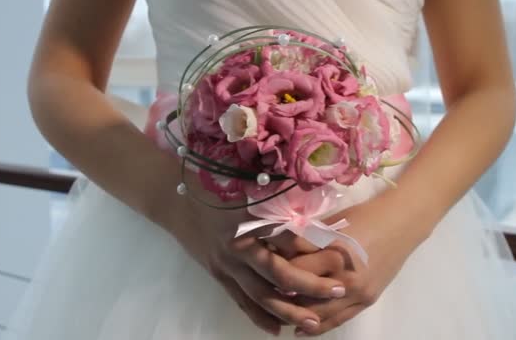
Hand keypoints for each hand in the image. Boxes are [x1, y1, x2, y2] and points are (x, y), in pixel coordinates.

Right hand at [167, 190, 346, 335]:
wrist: (175, 203)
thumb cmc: (216, 189)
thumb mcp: (249, 190)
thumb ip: (278, 207)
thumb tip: (312, 224)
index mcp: (249, 220)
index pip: (289, 238)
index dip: (314, 248)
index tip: (340, 253)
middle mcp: (239, 246)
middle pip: (279, 273)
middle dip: (311, 286)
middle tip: (339, 292)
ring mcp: (226, 265)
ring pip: (260, 295)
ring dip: (289, 311)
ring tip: (314, 324)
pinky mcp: (218, 276)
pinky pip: (240, 302)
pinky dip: (258, 317)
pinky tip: (276, 329)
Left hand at [266, 194, 430, 336]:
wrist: (401, 224)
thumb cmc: (362, 216)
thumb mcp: (330, 224)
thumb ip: (305, 241)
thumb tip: (274, 249)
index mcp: (332, 252)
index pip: (293, 270)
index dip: (274, 271)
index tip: (259, 270)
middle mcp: (343, 277)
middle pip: (302, 296)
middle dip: (280, 296)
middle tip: (262, 292)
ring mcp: (357, 293)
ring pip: (317, 314)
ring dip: (295, 314)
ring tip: (276, 312)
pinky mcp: (366, 301)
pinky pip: (337, 320)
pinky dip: (316, 326)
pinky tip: (299, 328)